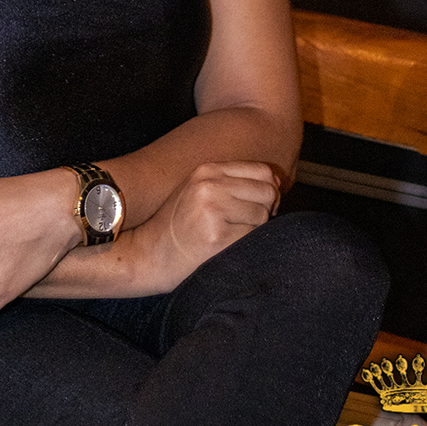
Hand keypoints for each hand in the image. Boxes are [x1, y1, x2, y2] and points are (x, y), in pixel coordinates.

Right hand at [124, 161, 279, 293]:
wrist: (148, 255)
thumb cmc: (178, 226)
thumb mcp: (199, 191)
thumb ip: (233, 183)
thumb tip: (277, 183)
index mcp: (207, 170)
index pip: (262, 171)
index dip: (269, 190)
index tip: (259, 206)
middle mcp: (210, 185)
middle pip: (268, 191)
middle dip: (266, 210)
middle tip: (244, 225)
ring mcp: (212, 209)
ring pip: (263, 215)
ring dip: (254, 230)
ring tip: (229, 236)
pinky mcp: (216, 236)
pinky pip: (253, 236)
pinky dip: (246, 245)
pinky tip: (224, 248)